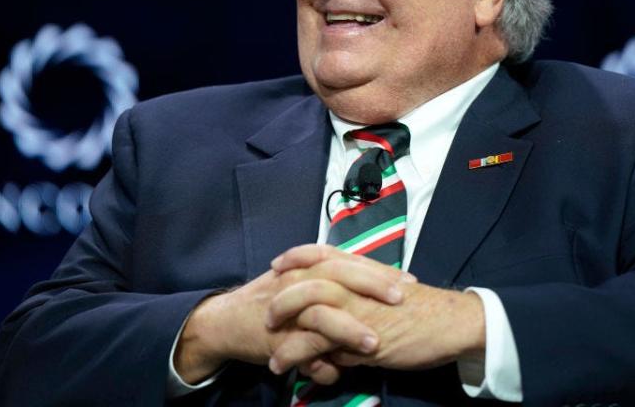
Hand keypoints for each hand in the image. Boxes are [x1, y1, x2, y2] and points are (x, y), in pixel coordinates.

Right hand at [173, 251, 409, 384]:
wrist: (225, 322)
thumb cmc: (271, 301)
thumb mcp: (301, 282)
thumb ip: (334, 282)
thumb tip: (373, 285)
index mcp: (308, 266)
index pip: (350, 261)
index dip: (380, 270)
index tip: (409, 280)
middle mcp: (298, 280)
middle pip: (341, 275)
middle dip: (373, 286)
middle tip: (402, 297)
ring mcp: (287, 309)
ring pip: (322, 314)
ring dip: (349, 330)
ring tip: (375, 344)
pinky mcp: (277, 338)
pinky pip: (303, 352)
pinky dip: (322, 366)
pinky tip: (337, 374)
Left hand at [268, 245, 484, 376]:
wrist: (451, 323)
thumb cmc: (425, 310)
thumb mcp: (388, 294)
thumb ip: (363, 298)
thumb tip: (345, 314)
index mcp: (363, 270)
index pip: (322, 252)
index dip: (297, 256)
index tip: (277, 264)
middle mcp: (355, 285)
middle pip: (305, 278)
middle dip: (280, 294)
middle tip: (265, 309)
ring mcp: (355, 309)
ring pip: (305, 310)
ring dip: (282, 330)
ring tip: (268, 348)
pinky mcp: (357, 337)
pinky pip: (317, 344)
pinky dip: (295, 355)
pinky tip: (283, 366)